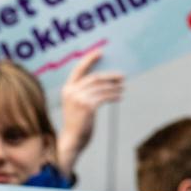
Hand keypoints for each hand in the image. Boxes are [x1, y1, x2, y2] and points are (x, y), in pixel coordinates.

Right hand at [58, 50, 123, 177]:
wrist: (72, 139)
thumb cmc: (78, 122)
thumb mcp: (77, 104)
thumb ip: (85, 92)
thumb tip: (106, 82)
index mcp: (67, 89)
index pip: (78, 69)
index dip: (89, 59)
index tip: (101, 51)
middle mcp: (71, 91)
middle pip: (95, 77)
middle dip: (110, 76)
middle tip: (122, 76)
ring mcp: (79, 98)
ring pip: (102, 87)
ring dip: (115, 86)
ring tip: (123, 88)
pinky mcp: (87, 106)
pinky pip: (105, 96)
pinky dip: (114, 95)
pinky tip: (120, 96)